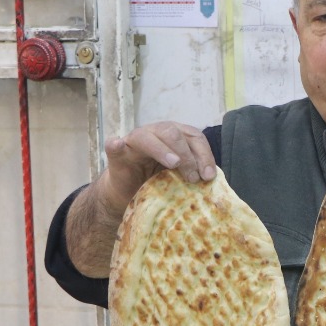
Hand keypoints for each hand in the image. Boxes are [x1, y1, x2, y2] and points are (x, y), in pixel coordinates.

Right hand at [99, 121, 215, 210]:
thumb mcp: (179, 176)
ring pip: (147, 137)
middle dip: (187, 155)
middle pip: (173, 132)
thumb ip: (193, 171)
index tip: (209, 176)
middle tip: (193, 178)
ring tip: (173, 163)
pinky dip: (115, 144)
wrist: (128, 193)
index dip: (204, 154)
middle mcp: (154, 133)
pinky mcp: (117, 156)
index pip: (193, 136)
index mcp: (174, 135)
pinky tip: (117, 144)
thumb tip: (211, 176)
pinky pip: (114, 147)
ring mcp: (134, 142)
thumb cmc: (157, 182)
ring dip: (162, 149)